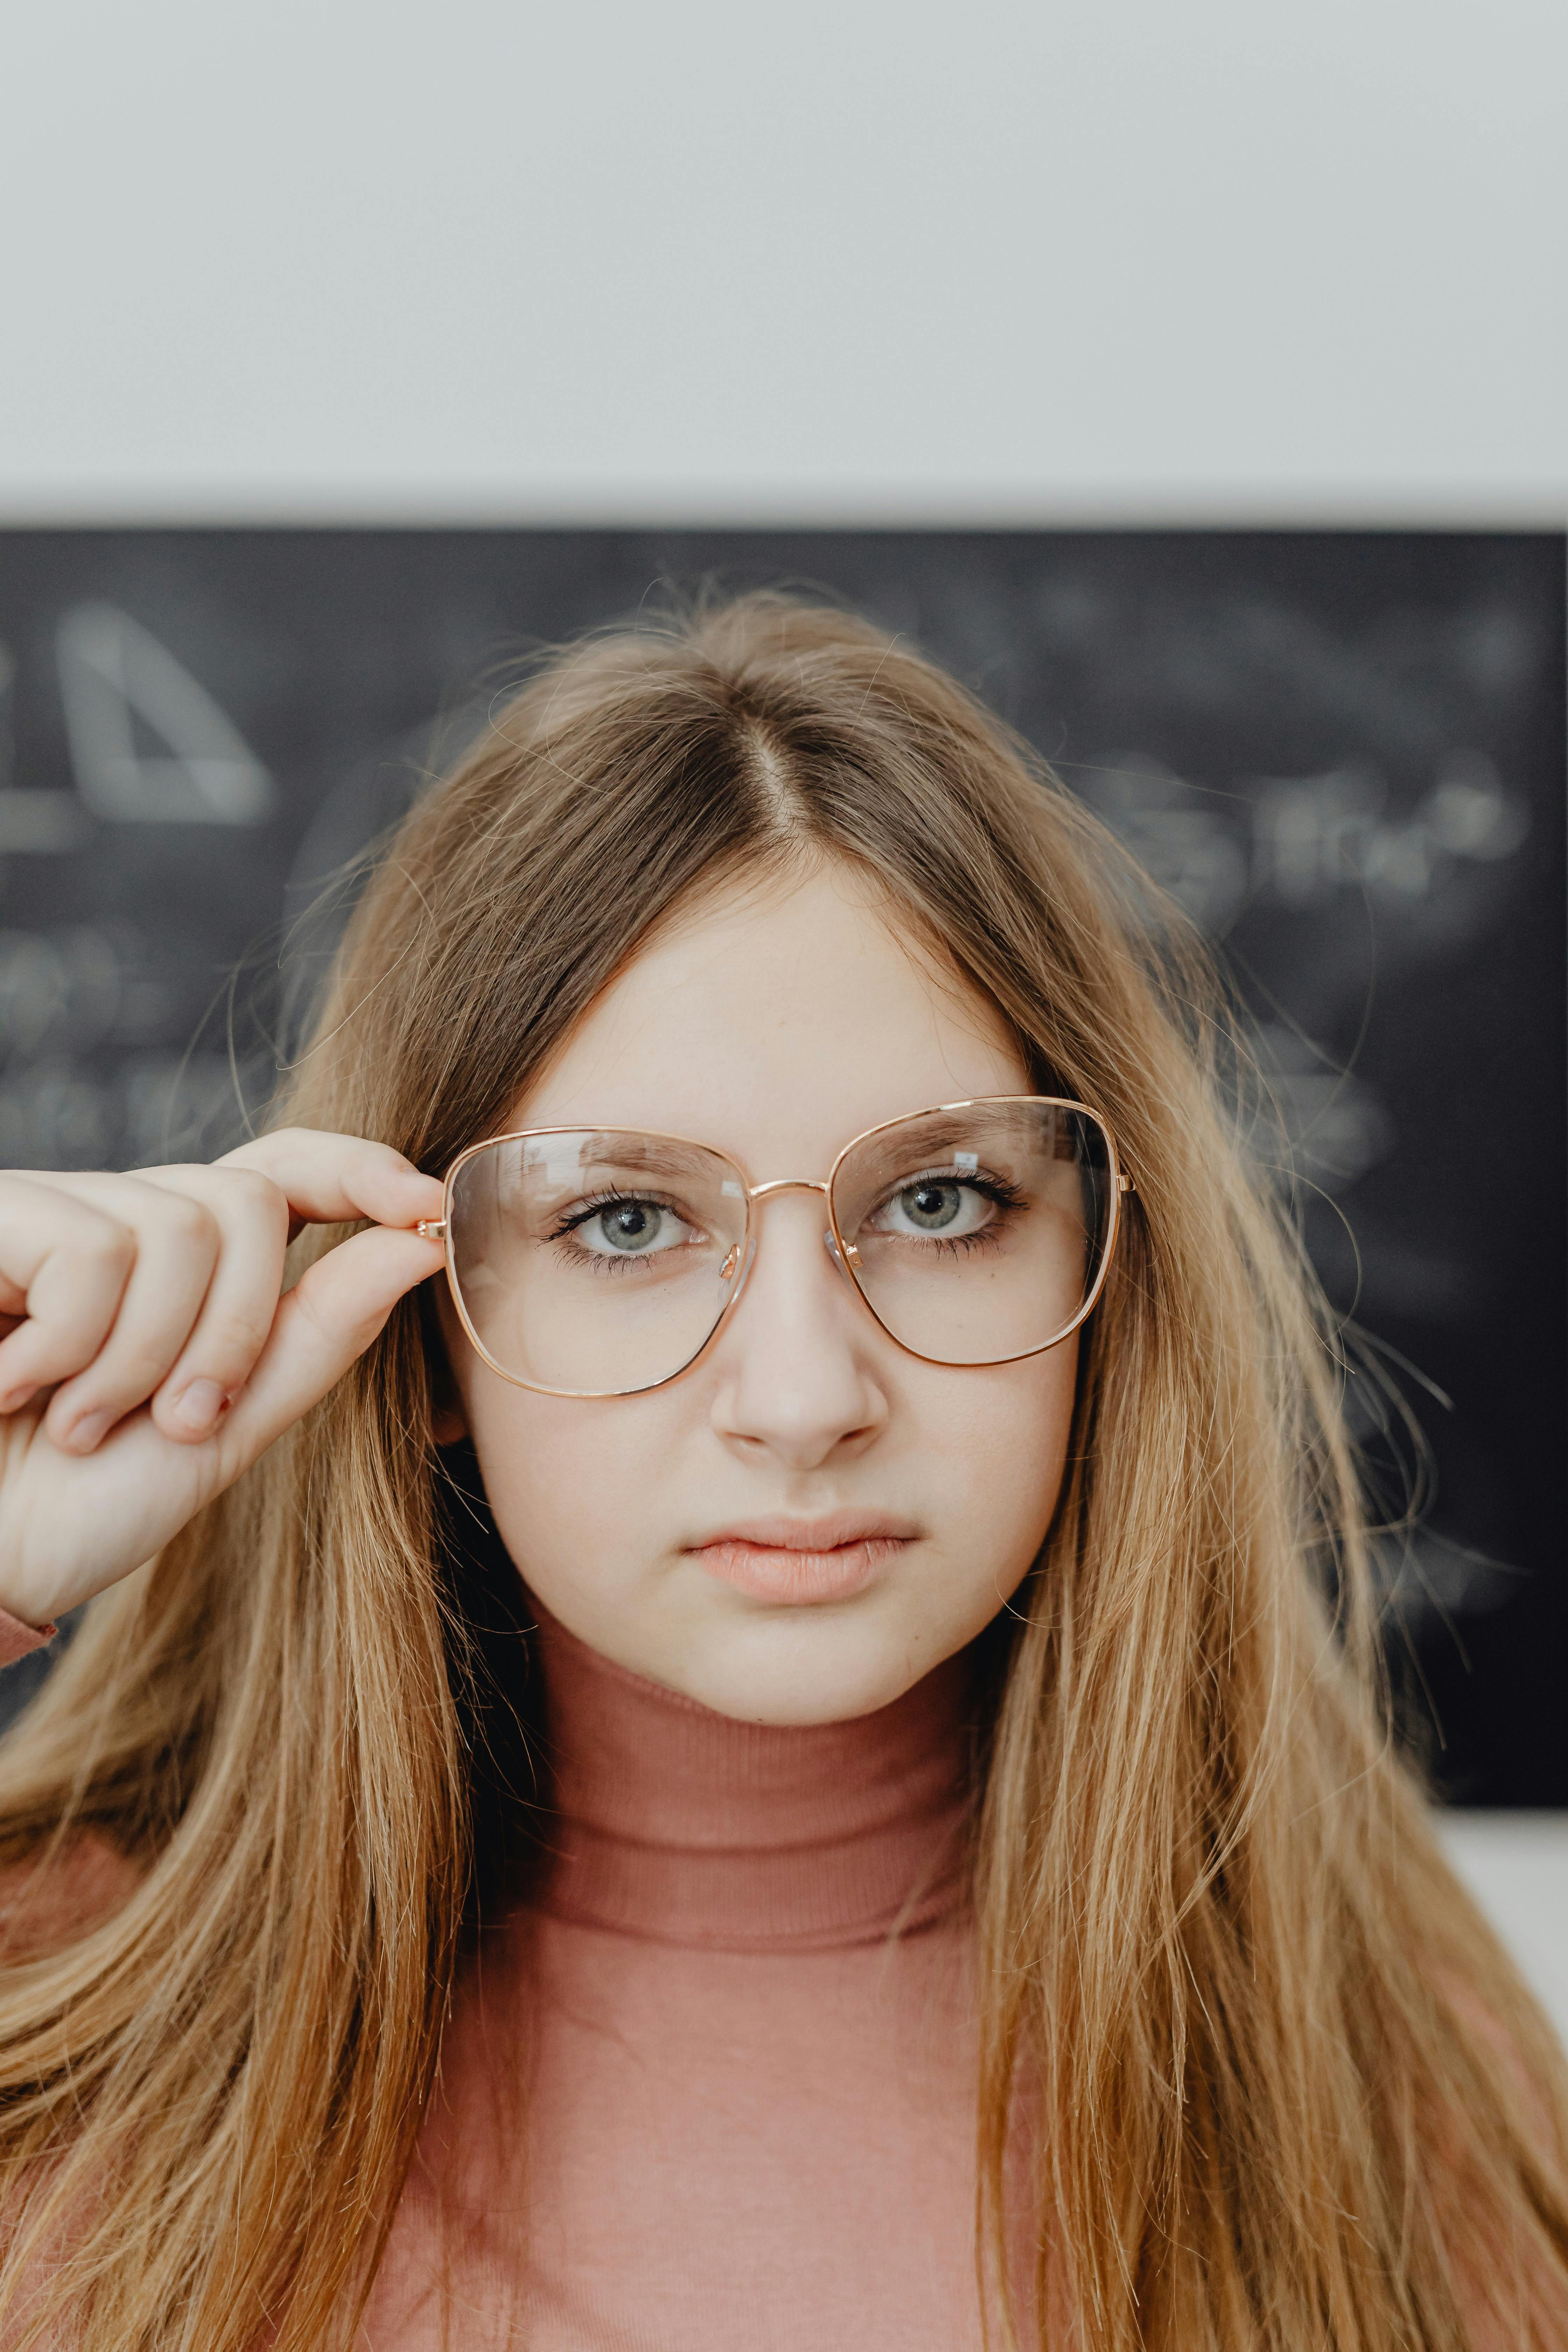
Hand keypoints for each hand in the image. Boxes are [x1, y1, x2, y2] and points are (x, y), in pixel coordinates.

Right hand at [0, 1129, 445, 1628]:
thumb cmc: (77, 1504)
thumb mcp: (225, 1428)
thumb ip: (318, 1334)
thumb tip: (421, 1242)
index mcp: (187, 1266)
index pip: (285, 1172)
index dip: (358, 1170)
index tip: (426, 1208)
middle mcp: (122, 1219)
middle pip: (244, 1204)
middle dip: (232, 1333)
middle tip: (172, 1422)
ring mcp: (53, 1213)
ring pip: (176, 1230)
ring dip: (142, 1359)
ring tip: (75, 1421)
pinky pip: (93, 1251)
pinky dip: (70, 1346)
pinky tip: (11, 1385)